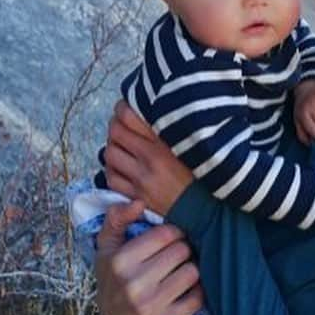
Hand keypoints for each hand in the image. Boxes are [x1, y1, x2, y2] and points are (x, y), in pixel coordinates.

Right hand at [95, 199, 203, 314]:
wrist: (112, 314)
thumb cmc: (113, 272)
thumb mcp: (107, 243)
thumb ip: (118, 218)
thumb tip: (139, 202)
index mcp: (120, 261)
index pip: (166, 234)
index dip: (173, 232)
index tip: (169, 238)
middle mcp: (133, 284)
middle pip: (182, 251)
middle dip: (181, 249)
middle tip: (175, 255)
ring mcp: (148, 306)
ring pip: (192, 272)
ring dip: (189, 268)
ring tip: (179, 269)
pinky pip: (197, 299)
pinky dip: (196, 291)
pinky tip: (184, 288)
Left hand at [103, 101, 193, 216]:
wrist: (204, 207)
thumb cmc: (202, 172)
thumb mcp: (191, 144)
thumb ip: (171, 127)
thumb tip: (151, 108)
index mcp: (164, 142)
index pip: (128, 116)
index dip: (122, 108)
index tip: (126, 107)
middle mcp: (150, 159)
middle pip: (115, 133)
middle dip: (115, 126)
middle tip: (121, 125)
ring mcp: (141, 179)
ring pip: (110, 155)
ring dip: (112, 147)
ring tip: (121, 146)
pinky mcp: (137, 195)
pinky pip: (112, 178)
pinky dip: (113, 170)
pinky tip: (121, 166)